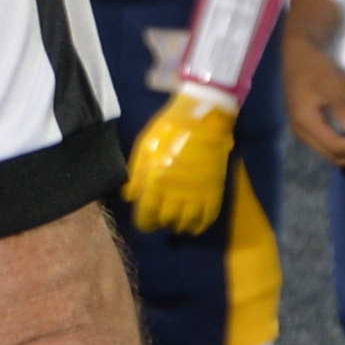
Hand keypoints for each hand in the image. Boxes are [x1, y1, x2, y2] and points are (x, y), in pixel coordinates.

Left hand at [125, 90, 236, 232]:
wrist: (203, 118)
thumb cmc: (169, 129)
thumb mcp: (145, 147)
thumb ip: (137, 174)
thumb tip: (131, 197)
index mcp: (156, 182)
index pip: (147, 215)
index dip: (145, 223)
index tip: (145, 222)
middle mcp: (175, 193)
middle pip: (166, 221)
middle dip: (161, 222)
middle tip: (160, 217)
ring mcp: (197, 194)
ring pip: (187, 223)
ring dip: (180, 225)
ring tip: (176, 220)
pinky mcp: (214, 192)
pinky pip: (207, 218)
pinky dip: (200, 225)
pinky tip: (194, 223)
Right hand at [283, 16, 344, 170]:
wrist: (298, 57)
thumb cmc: (315, 67)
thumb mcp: (331, 82)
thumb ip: (343, 105)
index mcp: (305, 122)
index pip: (337, 146)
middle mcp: (303, 133)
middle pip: (335, 156)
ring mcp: (305, 133)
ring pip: (333, 155)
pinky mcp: (310, 129)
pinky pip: (331, 146)